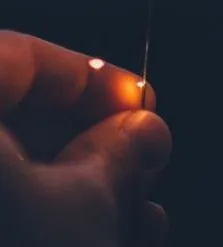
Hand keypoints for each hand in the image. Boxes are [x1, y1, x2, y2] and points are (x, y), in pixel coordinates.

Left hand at [0, 30, 171, 246]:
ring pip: (15, 166)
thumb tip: (144, 130)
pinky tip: (114, 230)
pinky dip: (53, 212)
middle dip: (90, 138)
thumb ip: (116, 150)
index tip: (138, 100)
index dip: (87, 74)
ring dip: (83, 181)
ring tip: (140, 208)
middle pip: (19, 116)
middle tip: (141, 159)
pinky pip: (8, 204)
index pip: (20, 57)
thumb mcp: (86, 201)